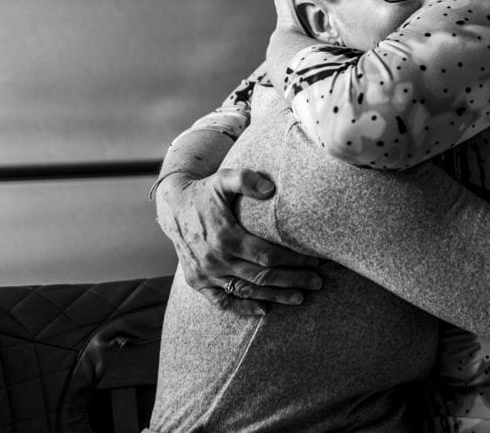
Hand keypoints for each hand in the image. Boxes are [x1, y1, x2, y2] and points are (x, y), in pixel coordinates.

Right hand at [155, 168, 322, 314]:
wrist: (172, 206)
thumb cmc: (205, 192)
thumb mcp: (223, 179)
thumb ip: (245, 179)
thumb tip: (270, 188)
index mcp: (225, 237)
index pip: (267, 255)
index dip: (293, 260)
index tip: (315, 261)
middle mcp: (215, 260)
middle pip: (261, 277)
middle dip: (292, 281)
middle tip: (317, 283)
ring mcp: (205, 274)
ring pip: (246, 291)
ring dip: (275, 296)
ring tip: (300, 298)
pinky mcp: (197, 281)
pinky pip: (222, 301)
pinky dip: (243, 307)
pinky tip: (264, 310)